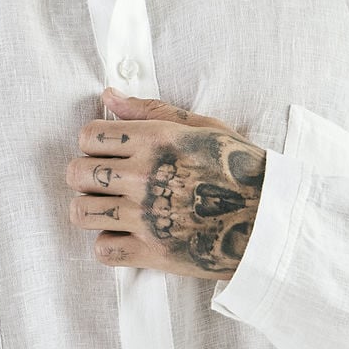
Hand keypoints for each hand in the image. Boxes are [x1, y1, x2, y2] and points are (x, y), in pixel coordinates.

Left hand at [66, 90, 266, 278]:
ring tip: (112, 210)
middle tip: (105, 183)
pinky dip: (110, 245)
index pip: (88, 135)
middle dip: (85, 176)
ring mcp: (146, 217)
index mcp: (156, 139)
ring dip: (91, 211)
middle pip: (76, 173)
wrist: (272, 220)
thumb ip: (150, 110)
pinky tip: (127, 236)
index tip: (108, 153)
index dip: (93, 143)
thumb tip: (108, 96)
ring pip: (81, 213)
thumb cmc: (241, 168)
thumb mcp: (203, 127)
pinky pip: (102, 250)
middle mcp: (144, 176)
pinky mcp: (152, 253)